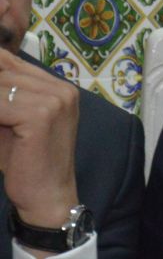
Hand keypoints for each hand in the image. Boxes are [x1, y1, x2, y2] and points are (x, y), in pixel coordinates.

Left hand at [0, 52, 78, 251]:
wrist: (47, 197)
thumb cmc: (25, 163)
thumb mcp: (10, 122)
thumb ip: (1, 98)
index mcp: (58, 87)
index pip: (8, 60)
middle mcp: (61, 89)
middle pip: (2, 70)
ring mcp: (55, 100)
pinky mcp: (43, 115)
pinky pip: (0, 105)